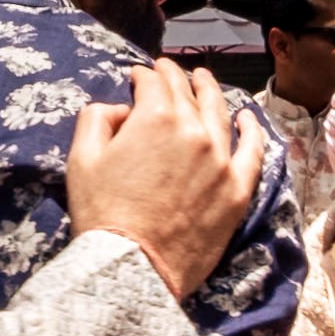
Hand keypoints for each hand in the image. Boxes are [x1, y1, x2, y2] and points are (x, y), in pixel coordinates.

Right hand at [66, 60, 264, 298]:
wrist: (133, 266)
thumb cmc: (102, 213)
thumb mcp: (82, 158)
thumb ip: (98, 119)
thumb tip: (122, 109)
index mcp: (157, 118)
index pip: (153, 84)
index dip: (143, 76)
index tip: (139, 75)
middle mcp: (196, 132)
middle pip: (187, 94)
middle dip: (175, 77)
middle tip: (169, 69)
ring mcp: (222, 160)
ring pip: (220, 114)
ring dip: (210, 92)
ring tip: (203, 80)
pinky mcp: (238, 190)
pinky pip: (253, 151)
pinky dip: (251, 130)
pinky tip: (247, 118)